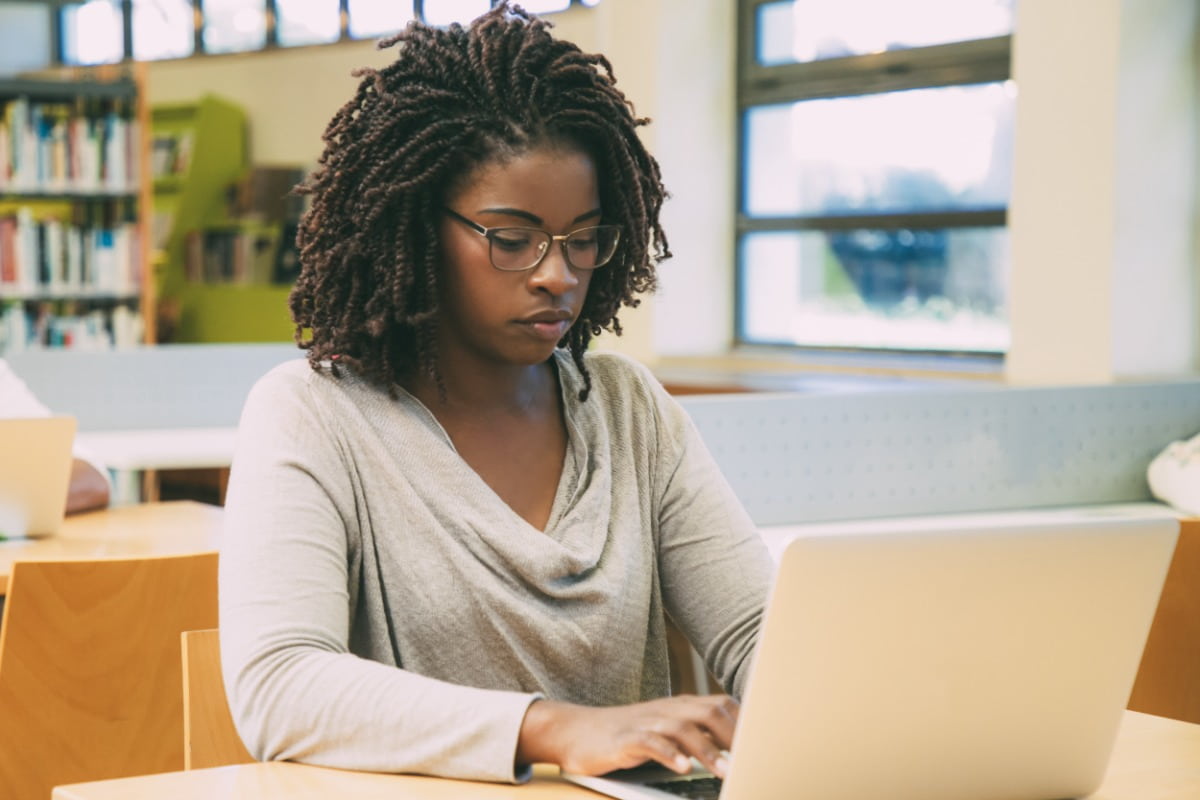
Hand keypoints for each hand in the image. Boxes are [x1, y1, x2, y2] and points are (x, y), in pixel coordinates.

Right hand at [517, 695, 737, 778]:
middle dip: (734, 735)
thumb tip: (735, 750)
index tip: (767, 744)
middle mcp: (667, 710)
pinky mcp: (625, 739)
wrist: (576, 731)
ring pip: (683, 728)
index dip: (746, 723)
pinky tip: (682, 768)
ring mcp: (646, 722)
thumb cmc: (627, 736)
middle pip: (709, 712)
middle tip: (754, 759)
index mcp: (681, 707)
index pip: (722, 706)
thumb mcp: (665, 732)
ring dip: (707, 750)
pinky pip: (650, 743)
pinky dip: (668, 754)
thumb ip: (696, 735)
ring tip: (726, 772)